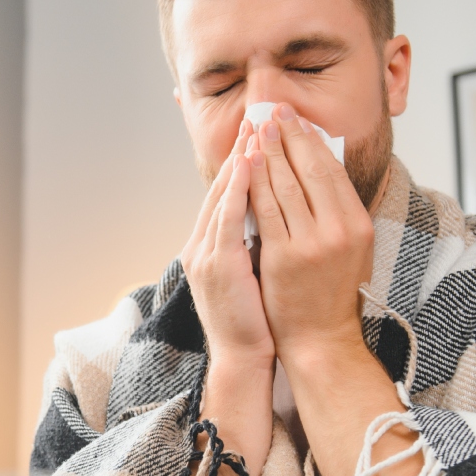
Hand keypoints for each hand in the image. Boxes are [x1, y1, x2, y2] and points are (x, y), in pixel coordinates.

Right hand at [180, 119, 275, 366]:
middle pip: (219, 188)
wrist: (245, 358)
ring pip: (222, 196)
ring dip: (239, 160)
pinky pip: (228, 216)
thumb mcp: (252, 272)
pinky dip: (238, 187)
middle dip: (239, 151)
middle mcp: (200, 246)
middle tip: (256, 117)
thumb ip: (254, 241)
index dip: (240, 162)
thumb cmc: (257, 319)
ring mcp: (204, 254)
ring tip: (254, 129)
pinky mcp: (217, 264)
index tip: (257, 134)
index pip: (223, 194)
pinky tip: (251, 164)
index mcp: (206, 248)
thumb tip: (276, 212)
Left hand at [247, 103, 374, 362]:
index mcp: (358, 224)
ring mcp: (312, 243)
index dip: (312, 140)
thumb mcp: (346, 246)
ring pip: (286, 185)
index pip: (332, 170)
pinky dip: (254, 183)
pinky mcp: (284, 257)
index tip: (296, 118)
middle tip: (273, 111)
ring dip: (269, 152)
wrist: (319, 338)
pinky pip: (265, 210)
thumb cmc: (329, 291)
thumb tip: (320, 166)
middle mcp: (340, 230)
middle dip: (289, 136)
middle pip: (310, 170)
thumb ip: (334, 210)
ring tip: (257, 129)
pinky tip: (245, 164)